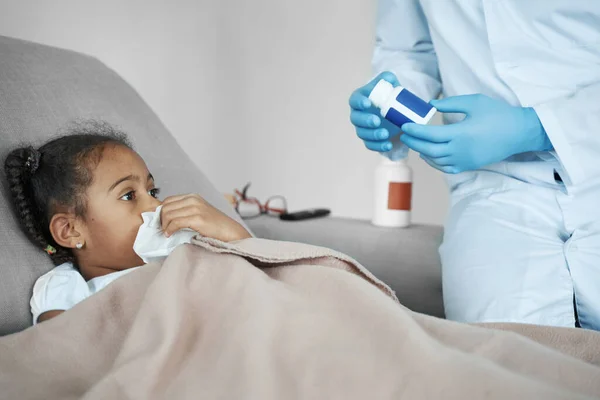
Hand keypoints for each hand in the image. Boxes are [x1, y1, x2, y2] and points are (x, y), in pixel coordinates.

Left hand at [160, 194, 251, 241]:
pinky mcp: (198, 218)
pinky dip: (169, 229)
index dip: (161, 212)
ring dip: (164, 225)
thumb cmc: (215, 226)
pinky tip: (170, 234)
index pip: (168, 200)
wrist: (230, 231)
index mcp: (193, 197)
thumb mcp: (199, 212)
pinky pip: (175, 222)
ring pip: (168, 214)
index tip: (161, 222)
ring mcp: (196, 208)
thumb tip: (164, 217)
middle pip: (166, 207)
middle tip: (162, 229)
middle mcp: (193, 199)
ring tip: (167, 233)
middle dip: (160, 219)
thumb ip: (185, 211)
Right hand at [349, 71, 402, 151]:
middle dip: (365, 121)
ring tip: (386, 134)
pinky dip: (378, 146)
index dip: (359, 102)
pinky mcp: (370, 139)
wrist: (397, 110)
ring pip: (362, 133)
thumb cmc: (390, 95)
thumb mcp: (390, 84)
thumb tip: (388, 79)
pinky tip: (388, 145)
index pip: (354, 100)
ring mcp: (363, 128)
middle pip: (356, 119)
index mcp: (360, 99)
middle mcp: (358, 114)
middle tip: (376, 121)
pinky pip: (370, 145)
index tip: (367, 103)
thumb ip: (387, 79)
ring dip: (372, 135)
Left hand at [400, 94, 552, 173]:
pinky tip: (427, 156)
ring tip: (413, 143)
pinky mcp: (468, 166)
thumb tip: (431, 105)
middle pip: (428, 149)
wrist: (519, 133)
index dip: (414, 131)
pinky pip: (445, 168)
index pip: (429, 134)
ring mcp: (464, 160)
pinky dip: (433, 163)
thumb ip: (451, 104)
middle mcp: (459, 150)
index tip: (405, 126)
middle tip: (404, 135)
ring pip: (435, 160)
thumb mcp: (474, 102)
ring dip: (422, 152)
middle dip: (414, 142)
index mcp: (460, 133)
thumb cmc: (498, 114)